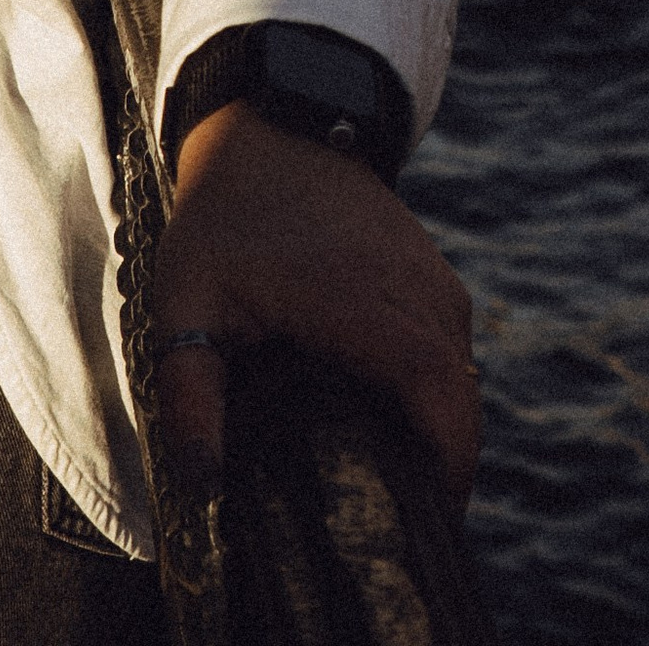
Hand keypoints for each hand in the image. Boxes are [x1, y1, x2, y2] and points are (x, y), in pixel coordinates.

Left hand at [151, 103, 481, 508]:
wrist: (270, 124)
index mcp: (356, 299)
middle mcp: (409, 285)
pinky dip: (441, 388)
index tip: (432, 517)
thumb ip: (189, 395)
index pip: (436, 388)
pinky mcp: (431, 267)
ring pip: (462, 369)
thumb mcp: (186, 301)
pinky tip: (396, 417)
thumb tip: (201, 485)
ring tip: (396, 480)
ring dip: (444, 425)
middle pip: (461, 394)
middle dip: (447, 464)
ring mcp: (428, 272)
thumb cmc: (224, 215)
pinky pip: (454, 342)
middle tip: (406, 524)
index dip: (449, 458)